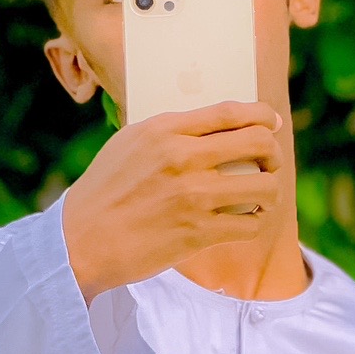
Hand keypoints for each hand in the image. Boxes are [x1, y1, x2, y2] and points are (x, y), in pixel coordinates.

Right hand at [62, 102, 283, 299]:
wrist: (80, 240)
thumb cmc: (105, 190)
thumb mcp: (130, 143)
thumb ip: (170, 131)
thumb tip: (214, 124)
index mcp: (165, 130)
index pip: (231, 113)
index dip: (262, 115)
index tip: (272, 122)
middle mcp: (182, 158)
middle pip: (258, 144)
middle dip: (274, 153)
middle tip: (270, 164)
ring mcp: (193, 197)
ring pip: (264, 187)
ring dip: (270, 192)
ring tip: (262, 197)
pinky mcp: (197, 233)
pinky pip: (250, 224)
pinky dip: (254, 222)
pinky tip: (246, 221)